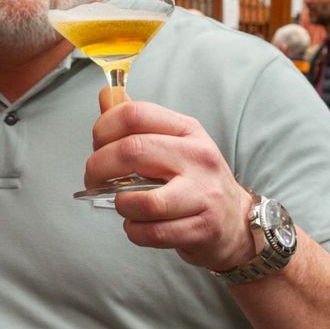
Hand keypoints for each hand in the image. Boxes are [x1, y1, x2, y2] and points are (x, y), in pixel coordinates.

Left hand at [88, 96, 254, 270]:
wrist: (236, 221)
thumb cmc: (195, 180)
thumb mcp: (173, 143)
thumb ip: (137, 123)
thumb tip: (106, 95)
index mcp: (187, 130)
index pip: (135, 114)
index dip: (103, 129)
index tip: (97, 146)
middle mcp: (198, 157)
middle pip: (132, 151)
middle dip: (99, 167)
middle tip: (93, 179)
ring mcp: (203, 194)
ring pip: (144, 201)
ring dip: (120, 205)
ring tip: (122, 205)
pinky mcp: (202, 228)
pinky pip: (154, 233)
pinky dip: (134, 231)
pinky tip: (137, 225)